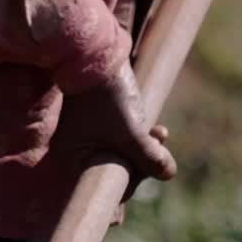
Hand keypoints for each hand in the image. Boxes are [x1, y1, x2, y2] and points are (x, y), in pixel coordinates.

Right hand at [53, 60, 176, 195]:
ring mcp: (87, 139)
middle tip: (160, 152)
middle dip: (141, 165)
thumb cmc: (106, 96)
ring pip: (122, 156)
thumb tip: (168, 174)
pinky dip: (140, 137)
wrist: (95, 52)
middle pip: (115, 174)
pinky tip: (159, 130)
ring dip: (145, 149)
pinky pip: (122, 141)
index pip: (103, 189)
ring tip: (161, 134)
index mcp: (73, 162)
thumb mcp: (131, 132)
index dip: (128, 186)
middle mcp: (76, 154)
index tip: (144, 180)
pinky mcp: (98, 125)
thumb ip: (149, 157)